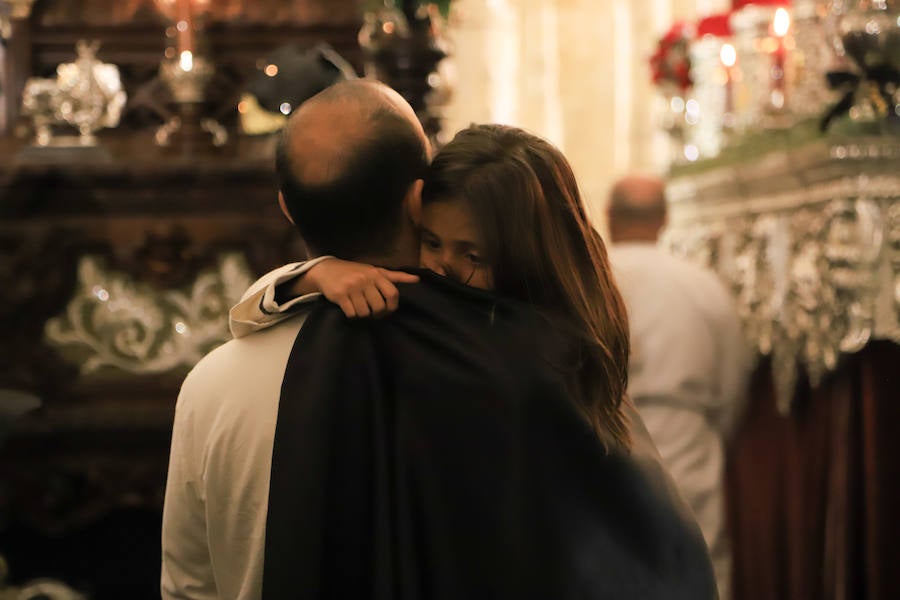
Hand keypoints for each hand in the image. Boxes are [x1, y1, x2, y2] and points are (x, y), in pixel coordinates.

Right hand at [297, 258, 418, 317]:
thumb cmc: (354, 271)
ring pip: (365, 313)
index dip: (392, 307)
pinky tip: (349, 308)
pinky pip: (352, 313)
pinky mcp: (340, 295)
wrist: (326, 269)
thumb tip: (417, 279)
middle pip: (379, 307)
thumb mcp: (375, 270)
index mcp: (376, 274)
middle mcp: (365, 279)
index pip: (393, 294)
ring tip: (359, 309)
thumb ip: (396, 276)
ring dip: (363, 315)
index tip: (387, 311)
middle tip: (371, 312)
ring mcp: (352, 287)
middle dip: (377, 314)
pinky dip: (352, 315)